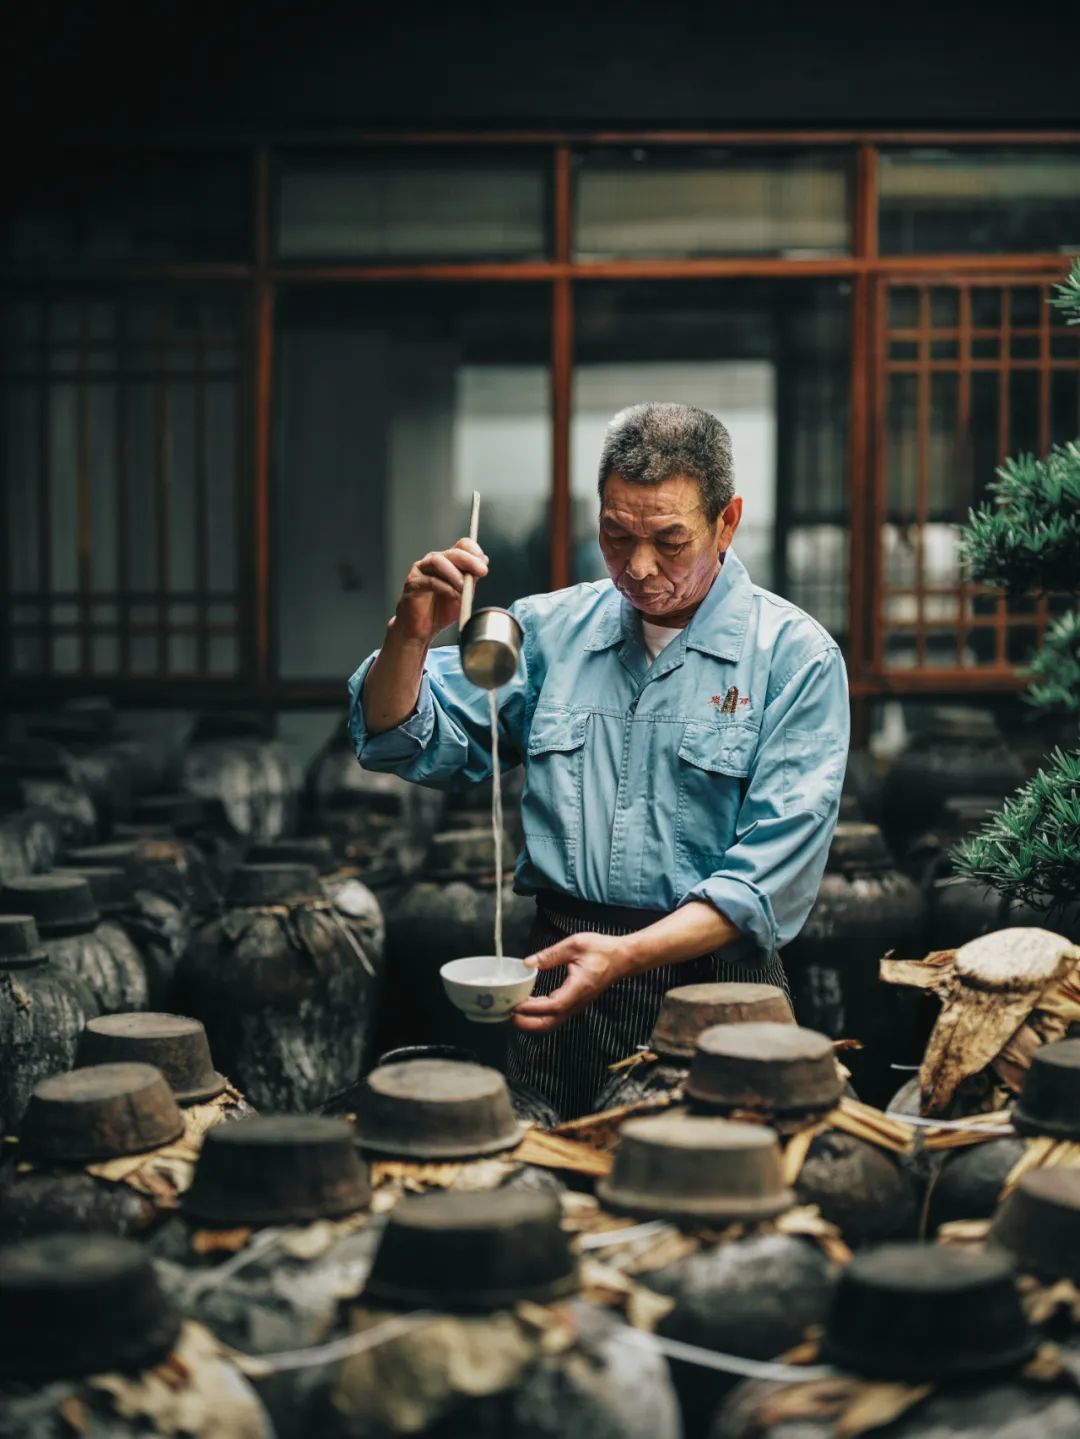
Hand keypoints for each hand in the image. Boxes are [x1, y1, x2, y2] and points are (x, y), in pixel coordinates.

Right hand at [393, 538, 488, 645]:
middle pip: (453, 552)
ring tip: (464, 587)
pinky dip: (444, 587)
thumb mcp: (463, 594)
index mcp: (449, 561)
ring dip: (455, 574)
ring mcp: (422, 570)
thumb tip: (483, 562)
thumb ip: (471, 578)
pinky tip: (453, 595)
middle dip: (469, 561)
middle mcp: (434, 561)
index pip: (462, 545)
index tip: (483, 563)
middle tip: (482, 571)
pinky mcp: (413, 582)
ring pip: (438, 561)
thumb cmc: (441, 611)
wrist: (423, 629)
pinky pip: (430, 580)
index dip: (474, 550)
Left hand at [512, 932, 629, 1032]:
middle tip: (507, 1014)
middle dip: (527, 1023)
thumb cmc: (601, 950)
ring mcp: (576, 1005)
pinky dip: (539, 1016)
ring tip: (513, 1012)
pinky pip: (555, 1016)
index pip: (552, 1006)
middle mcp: (577, 1002)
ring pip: (552, 1022)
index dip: (532, 1009)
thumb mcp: (574, 945)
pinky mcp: (575, 1003)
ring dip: (531, 1021)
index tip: (515, 1005)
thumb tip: (528, 963)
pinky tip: (528, 1006)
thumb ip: (550, 955)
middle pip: (549, 1023)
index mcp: (578, 988)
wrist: (622, 958)